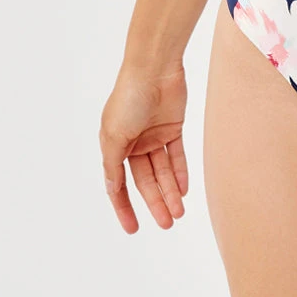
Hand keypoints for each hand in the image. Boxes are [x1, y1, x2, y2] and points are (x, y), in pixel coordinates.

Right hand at [99, 63, 189, 233]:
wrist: (154, 68)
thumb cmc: (129, 98)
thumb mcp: (114, 136)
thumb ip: (113, 165)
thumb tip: (112, 190)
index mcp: (114, 145)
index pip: (119, 184)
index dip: (124, 207)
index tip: (133, 229)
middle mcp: (133, 142)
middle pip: (146, 180)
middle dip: (156, 203)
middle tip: (167, 224)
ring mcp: (154, 135)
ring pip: (163, 171)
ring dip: (170, 192)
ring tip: (179, 213)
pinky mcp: (172, 126)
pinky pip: (177, 154)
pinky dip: (181, 172)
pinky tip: (184, 190)